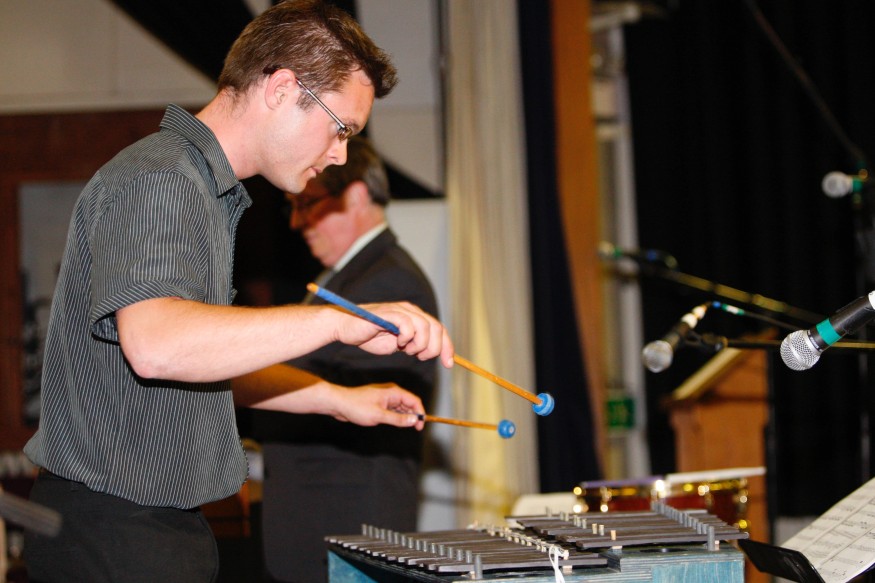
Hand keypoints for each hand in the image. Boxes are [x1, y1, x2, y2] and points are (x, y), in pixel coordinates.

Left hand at [330, 383, 425, 429]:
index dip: (420, 413)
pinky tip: (396, 423)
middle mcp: (391, 393)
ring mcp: (385, 398)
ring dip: (405, 416)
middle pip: (409, 403)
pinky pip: (393, 409)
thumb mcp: (379, 416)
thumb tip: (413, 420)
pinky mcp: (379, 403)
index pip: (414, 400)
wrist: (339, 403)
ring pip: (401, 407)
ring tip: (406, 427)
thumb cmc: (356, 406)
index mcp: (393, 392)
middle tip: (415, 429)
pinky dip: (397, 416)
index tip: (420, 425)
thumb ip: (398, 419)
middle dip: (414, 415)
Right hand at [335, 301, 453, 367]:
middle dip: (434, 348)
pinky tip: (398, 343)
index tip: (448, 364)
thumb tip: (431, 352)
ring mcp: (400, 310)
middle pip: (436, 328)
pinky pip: (408, 325)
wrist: (347, 329)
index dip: (447, 347)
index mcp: (415, 317)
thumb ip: (414, 345)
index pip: (439, 329)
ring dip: (420, 344)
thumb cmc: (370, 336)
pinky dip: (407, 337)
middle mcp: (411, 310)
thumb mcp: (398, 344)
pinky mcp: (389, 313)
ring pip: (425, 326)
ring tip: (407, 350)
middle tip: (421, 357)